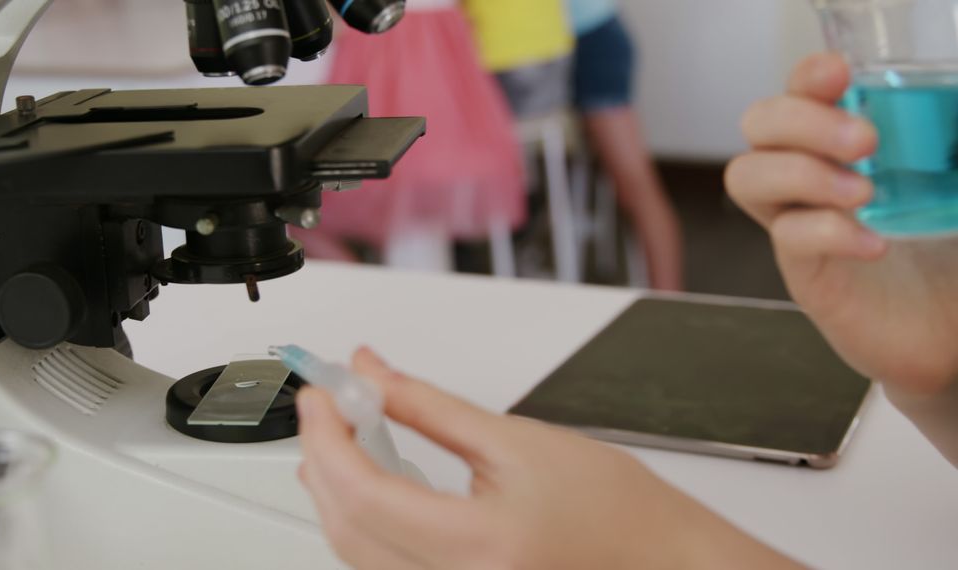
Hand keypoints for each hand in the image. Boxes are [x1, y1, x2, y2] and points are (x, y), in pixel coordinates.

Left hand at [297, 348, 799, 568]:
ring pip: (356, 551)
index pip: (364, 493)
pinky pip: (382, 564)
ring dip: (336, 489)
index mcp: (478, 547)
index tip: (319, 395)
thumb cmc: (614, 509)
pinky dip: (363, 518)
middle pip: (347, 528)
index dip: (326, 437)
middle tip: (326, 404)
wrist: (656, 556)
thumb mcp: (516, 440)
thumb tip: (373, 372)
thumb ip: (430, 407)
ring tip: (343, 431)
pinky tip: (369, 478)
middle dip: (322, 458)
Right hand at [726, 53, 957, 396]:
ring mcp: (797, 225)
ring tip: (862, 194)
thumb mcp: (947, 185)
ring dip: (799, 173)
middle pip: (758, 126)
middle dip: (799, 121)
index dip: (806, 78)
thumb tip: (946, 118)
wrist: (946, 330)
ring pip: (747, 177)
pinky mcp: (804, 275)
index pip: (799, 93)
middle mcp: (806, 179)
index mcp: (838, 146)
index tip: (839, 73)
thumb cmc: (945, 253)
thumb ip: (941, 146)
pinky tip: (873, 244)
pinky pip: (788, 239)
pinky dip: (828, 233)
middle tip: (863, 141)